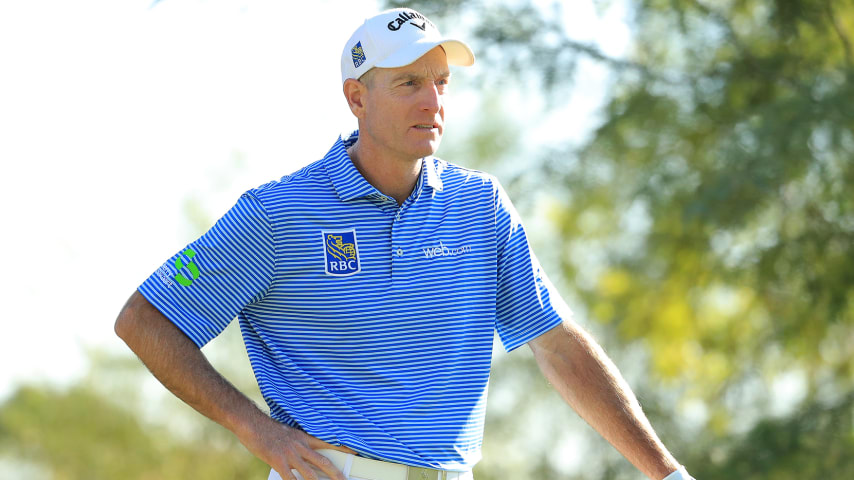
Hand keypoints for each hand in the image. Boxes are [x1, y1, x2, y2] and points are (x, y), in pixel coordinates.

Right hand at [240, 416, 355, 479]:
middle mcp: (300, 446)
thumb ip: (297, 446)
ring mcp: (290, 454)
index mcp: (304, 438)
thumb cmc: (268, 429)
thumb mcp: (287, 434)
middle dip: (335, 474)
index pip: (328, 443)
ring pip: (309, 473)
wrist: (252, 423)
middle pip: (323, 462)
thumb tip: (302, 459)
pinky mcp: (278, 461)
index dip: (342, 449)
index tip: (354, 452)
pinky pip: (290, 478)